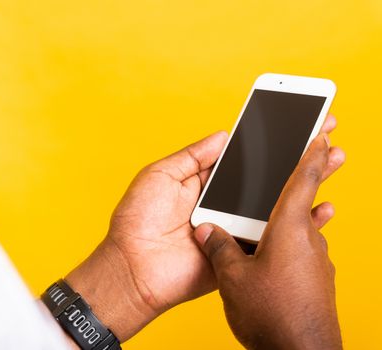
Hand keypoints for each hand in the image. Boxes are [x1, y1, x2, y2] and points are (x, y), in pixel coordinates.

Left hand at [66, 115, 343, 341]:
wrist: (132, 267)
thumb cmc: (136, 220)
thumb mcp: (159, 175)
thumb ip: (192, 156)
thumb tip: (223, 135)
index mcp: (202, 183)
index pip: (240, 159)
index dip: (264, 142)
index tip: (290, 122)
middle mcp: (221, 203)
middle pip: (262, 179)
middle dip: (290, 159)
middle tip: (321, 134)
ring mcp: (231, 227)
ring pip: (271, 205)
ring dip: (299, 185)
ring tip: (330, 160)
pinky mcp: (238, 252)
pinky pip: (269, 238)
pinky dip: (293, 225)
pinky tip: (318, 207)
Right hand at [194, 133, 342, 348]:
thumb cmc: (269, 313)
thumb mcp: (233, 277)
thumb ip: (219, 246)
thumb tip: (206, 229)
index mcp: (289, 229)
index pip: (304, 180)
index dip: (312, 152)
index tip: (323, 130)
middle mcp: (308, 240)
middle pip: (310, 199)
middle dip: (317, 174)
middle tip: (333, 150)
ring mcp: (317, 262)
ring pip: (305, 228)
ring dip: (297, 216)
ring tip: (282, 213)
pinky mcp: (318, 280)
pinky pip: (304, 250)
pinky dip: (292, 243)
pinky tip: (277, 253)